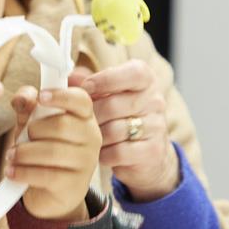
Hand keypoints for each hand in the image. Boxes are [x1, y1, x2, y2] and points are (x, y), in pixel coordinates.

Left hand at [6, 86, 100, 221]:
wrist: (48, 193)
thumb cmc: (41, 150)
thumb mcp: (32, 124)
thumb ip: (27, 107)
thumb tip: (22, 98)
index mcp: (84, 117)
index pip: (81, 100)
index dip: (61, 95)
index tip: (41, 97)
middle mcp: (91, 137)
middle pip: (61, 125)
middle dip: (32, 130)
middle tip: (18, 139)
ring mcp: (86, 162)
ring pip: (52, 151)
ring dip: (24, 152)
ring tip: (11, 156)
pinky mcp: (75, 185)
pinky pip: (47, 175)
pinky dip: (23, 172)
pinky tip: (12, 172)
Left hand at [70, 60, 178, 201]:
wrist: (146, 153)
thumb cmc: (120, 115)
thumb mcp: (107, 93)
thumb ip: (89, 83)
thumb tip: (71, 77)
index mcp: (146, 80)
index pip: (134, 74)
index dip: (106, 80)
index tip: (86, 87)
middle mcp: (155, 101)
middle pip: (114, 105)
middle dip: (91, 115)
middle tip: (79, 120)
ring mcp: (157, 126)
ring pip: (114, 131)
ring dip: (96, 137)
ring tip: (89, 137)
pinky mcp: (153, 151)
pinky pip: (119, 152)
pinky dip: (105, 154)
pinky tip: (101, 152)